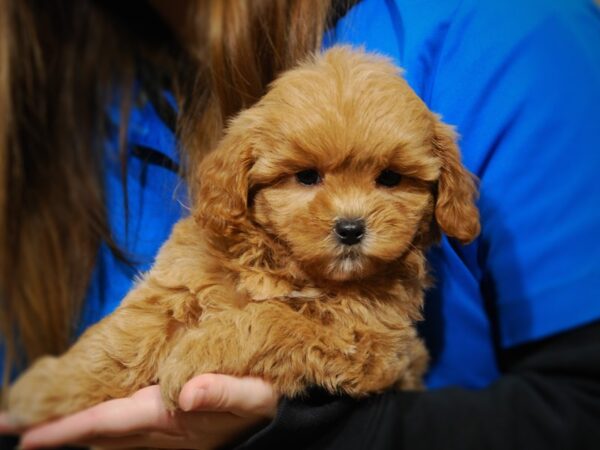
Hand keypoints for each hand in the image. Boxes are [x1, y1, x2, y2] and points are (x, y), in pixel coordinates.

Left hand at [0, 374, 277, 448]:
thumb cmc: (266, 400)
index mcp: (168, 417)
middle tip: (10, 425)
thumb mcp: (254, 393)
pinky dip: (94, 427)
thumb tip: (186, 392)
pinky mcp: (168, 429)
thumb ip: (223, 392)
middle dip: (54, 432)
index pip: (106, 423)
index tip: (25, 435)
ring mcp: (161, 433)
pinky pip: (119, 432)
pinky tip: (86, 422)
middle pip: (94, 434)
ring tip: (37, 424)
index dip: (65, 430)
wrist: (277, 420)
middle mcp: (157, 430)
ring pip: (104, 436)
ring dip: (71, 431)